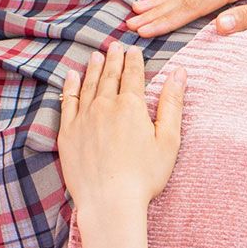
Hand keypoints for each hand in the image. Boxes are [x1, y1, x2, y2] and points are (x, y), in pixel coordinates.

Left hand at [57, 43, 185, 247]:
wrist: (109, 201)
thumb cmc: (144, 176)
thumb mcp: (168, 140)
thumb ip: (172, 103)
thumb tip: (179, 73)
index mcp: (131, 106)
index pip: (133, 75)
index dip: (134, 60)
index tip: (133, 50)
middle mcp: (104, 106)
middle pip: (109, 76)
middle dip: (114, 59)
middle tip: (115, 46)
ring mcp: (83, 118)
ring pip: (88, 85)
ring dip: (93, 68)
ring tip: (96, 56)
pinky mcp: (67, 133)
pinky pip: (67, 102)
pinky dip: (70, 86)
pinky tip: (71, 76)